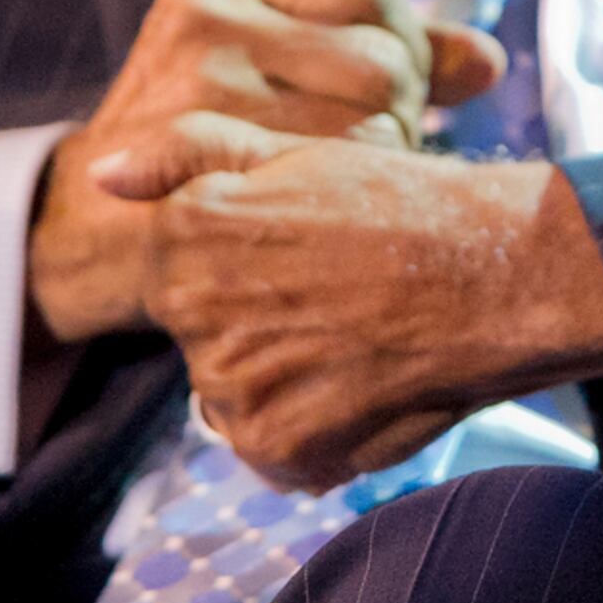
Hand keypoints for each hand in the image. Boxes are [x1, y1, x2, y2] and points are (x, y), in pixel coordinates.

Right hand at [27, 0, 504, 344]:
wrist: (96, 225)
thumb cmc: (212, 134)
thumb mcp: (279, 62)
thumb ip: (385, 45)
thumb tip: (488, 59)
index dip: (405, 41)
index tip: (395, 88)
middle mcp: (205, 8)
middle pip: (384, 58)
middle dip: (400, 111)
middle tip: (368, 148)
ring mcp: (197, 77)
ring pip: (376, 120)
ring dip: (385, 159)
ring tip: (343, 178)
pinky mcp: (199, 148)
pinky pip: (338, 172)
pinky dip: (351, 194)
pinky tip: (324, 206)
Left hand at [110, 124, 602, 490]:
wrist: (501, 274)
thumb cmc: (404, 206)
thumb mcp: (294, 154)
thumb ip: (188, 155)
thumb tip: (101, 175)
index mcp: (188, 231)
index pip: (175, 263)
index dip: (243, 259)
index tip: (300, 255)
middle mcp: (193, 310)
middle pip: (199, 328)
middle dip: (253, 317)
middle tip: (332, 295)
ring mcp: (232, 386)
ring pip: (231, 391)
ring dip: (279, 377)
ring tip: (352, 336)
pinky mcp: (274, 448)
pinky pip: (268, 449)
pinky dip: (309, 429)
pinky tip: (358, 384)